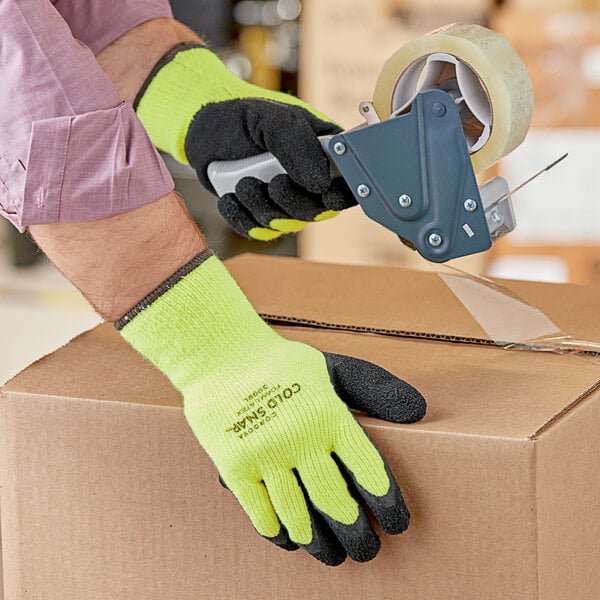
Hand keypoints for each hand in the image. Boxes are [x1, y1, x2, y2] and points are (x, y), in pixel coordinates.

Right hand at [118, 251, 425, 564]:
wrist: (222, 355)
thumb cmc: (286, 365)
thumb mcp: (336, 368)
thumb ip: (377, 389)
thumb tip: (421, 412)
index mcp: (329, 413)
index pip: (369, 470)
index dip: (388, 505)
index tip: (397, 526)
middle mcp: (299, 437)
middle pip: (336, 503)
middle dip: (357, 536)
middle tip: (367, 552)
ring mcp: (264, 453)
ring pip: (299, 517)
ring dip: (320, 545)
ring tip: (334, 557)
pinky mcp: (233, 465)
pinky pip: (260, 514)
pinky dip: (279, 534)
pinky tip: (291, 539)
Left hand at [135, 44, 355, 239]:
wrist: (202, 129)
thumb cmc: (240, 116)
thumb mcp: (270, 120)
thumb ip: (299, 146)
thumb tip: (321, 184)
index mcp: (325, 153)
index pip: (350, 184)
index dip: (341, 196)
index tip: (323, 194)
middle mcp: (310, 180)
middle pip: (318, 212)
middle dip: (291, 202)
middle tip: (271, 182)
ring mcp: (285, 200)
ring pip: (286, 224)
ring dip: (261, 207)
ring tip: (242, 183)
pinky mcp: (260, 214)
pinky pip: (259, 231)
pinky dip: (241, 217)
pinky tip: (229, 198)